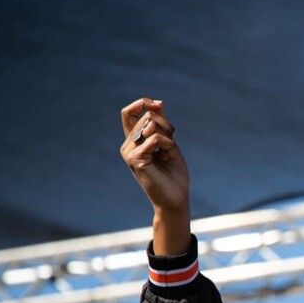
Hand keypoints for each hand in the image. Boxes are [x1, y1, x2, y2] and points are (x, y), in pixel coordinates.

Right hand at [120, 98, 190, 254]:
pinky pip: (155, 138)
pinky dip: (167, 144)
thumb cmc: (174, 175)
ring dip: (168, 136)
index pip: (129, 112)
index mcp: (134, 141)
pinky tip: (167, 157)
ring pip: (150, 125)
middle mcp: (128, 145)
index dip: (143, 103)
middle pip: (148, 116)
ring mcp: (129, 152)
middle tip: (172, 144)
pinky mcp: (135, 159)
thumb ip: (162, 125)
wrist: (175, 199)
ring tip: (168, 153)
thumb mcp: (170, 144)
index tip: (159, 105)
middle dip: (167, 125)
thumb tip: (158, 104)